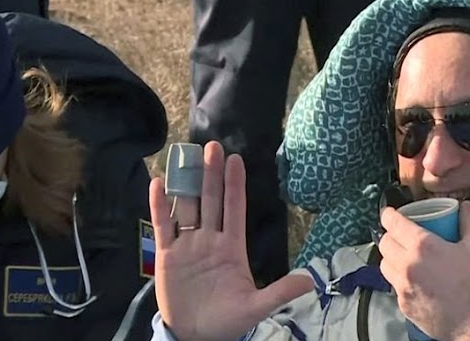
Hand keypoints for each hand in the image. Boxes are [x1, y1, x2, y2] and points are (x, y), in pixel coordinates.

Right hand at [150, 142, 312, 340]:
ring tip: (185, 156)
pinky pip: (163, 225)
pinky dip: (159, 205)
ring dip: (186, 183)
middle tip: (212, 147)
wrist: (195, 335)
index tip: (235, 160)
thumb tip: (310, 282)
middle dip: (211, 174)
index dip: (234, 185)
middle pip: (210, 200)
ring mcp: (188, 245)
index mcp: (232, 247)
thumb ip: (280, 292)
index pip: (234, 208)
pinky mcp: (168, 255)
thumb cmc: (227, 320)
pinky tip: (158, 184)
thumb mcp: (256, 306)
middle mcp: (210, 240)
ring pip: (187, 207)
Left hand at [378, 201, 469, 340]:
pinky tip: (413, 278)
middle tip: (400, 235)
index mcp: (423, 247)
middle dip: (390, 235)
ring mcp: (403, 286)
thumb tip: (465, 207)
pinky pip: (393, 285)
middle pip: (384, 243)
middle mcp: (407, 265)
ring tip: (404, 256)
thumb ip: (469, 223)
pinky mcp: (403, 304)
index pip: (393, 224)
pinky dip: (399, 278)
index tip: (389, 213)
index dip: (388, 215)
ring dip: (391, 257)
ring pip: (384, 264)